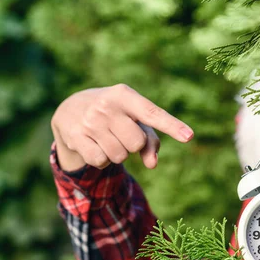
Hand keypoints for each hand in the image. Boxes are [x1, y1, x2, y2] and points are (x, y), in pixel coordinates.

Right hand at [51, 84, 193, 170]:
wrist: (70, 109)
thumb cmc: (114, 115)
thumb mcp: (134, 120)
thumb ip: (150, 140)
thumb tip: (152, 164)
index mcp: (124, 95)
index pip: (152, 113)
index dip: (172, 125)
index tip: (189, 136)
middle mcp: (106, 105)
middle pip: (137, 143)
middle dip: (132, 145)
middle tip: (120, 133)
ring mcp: (89, 121)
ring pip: (119, 156)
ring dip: (117, 153)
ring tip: (106, 138)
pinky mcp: (75, 137)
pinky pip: (101, 162)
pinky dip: (102, 161)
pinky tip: (94, 146)